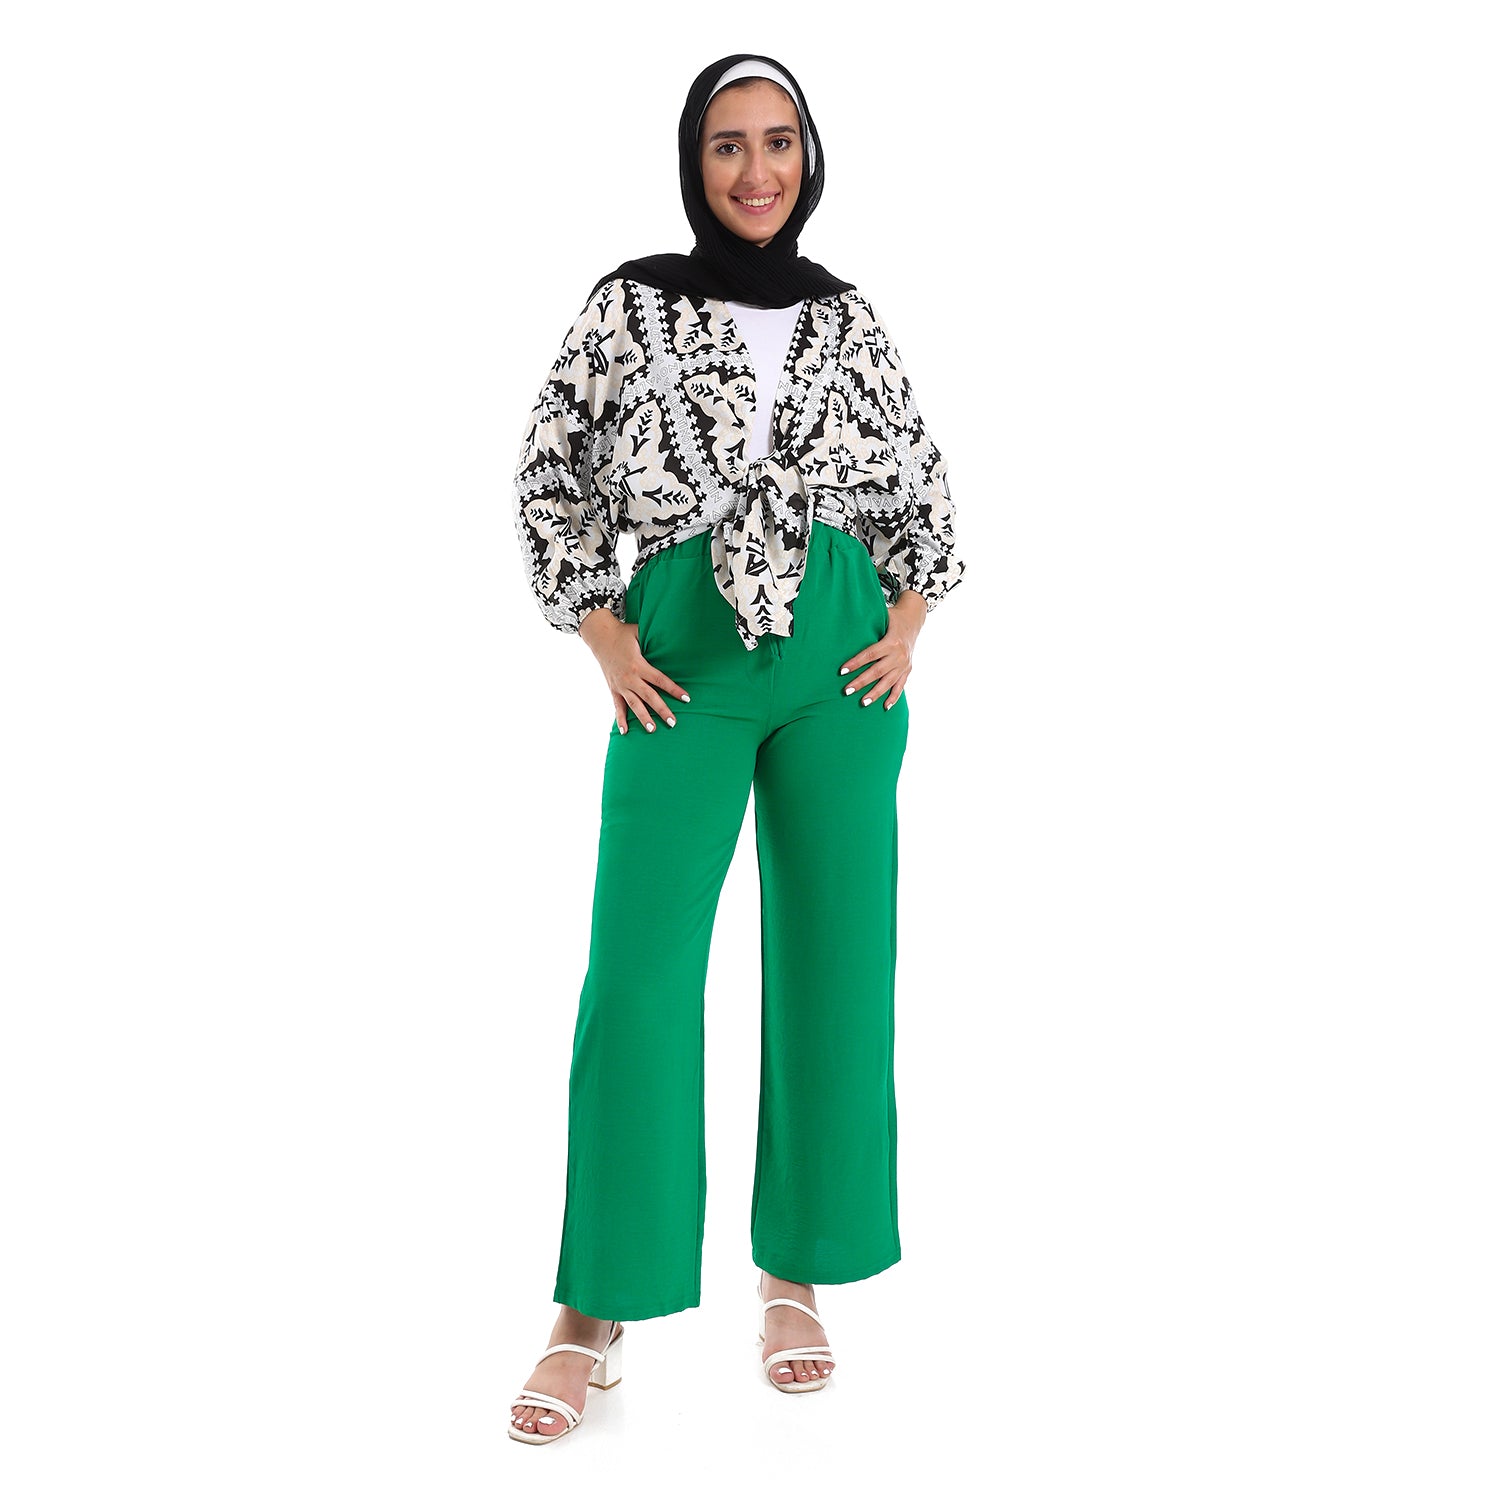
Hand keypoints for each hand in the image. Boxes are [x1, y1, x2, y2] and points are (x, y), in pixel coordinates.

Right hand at [579, 606, 690, 734]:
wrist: (599, 637)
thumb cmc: (623, 633)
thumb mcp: (639, 633)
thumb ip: (654, 639)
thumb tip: (673, 637)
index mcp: (639, 665)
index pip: (660, 680)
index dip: (673, 689)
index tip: (686, 698)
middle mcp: (630, 678)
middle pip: (649, 697)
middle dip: (661, 710)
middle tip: (673, 722)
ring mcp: (620, 685)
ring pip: (634, 705)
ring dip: (643, 718)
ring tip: (652, 730)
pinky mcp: (613, 689)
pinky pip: (617, 706)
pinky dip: (620, 719)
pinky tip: (624, 732)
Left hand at [838, 590, 927, 709]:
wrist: (913, 620)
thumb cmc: (892, 618)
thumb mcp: (882, 616)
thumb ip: (867, 623)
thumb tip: (846, 624)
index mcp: (891, 641)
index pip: (870, 654)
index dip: (856, 663)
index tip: (842, 671)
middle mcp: (899, 655)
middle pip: (877, 671)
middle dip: (861, 682)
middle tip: (847, 691)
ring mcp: (904, 664)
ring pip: (888, 682)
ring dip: (875, 693)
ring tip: (863, 702)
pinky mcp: (908, 670)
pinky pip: (900, 686)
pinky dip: (894, 697)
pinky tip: (885, 707)